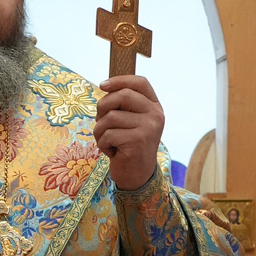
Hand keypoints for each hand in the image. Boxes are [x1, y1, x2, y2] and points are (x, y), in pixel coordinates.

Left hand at [95, 75, 164, 191]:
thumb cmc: (129, 146)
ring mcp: (148, 128)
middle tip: (100, 121)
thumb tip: (105, 87)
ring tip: (106, 141)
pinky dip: (102, 144)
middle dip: (103, 106)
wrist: (137, 175)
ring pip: (110, 117)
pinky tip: (111, 152)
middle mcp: (155, 115)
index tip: (102, 85)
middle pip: (122, 95)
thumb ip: (125, 105)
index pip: (140, 82)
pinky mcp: (136, 142)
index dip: (119, 80)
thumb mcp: (132, 122)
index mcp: (154, 107)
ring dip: (100, 131)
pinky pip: (108, 135)